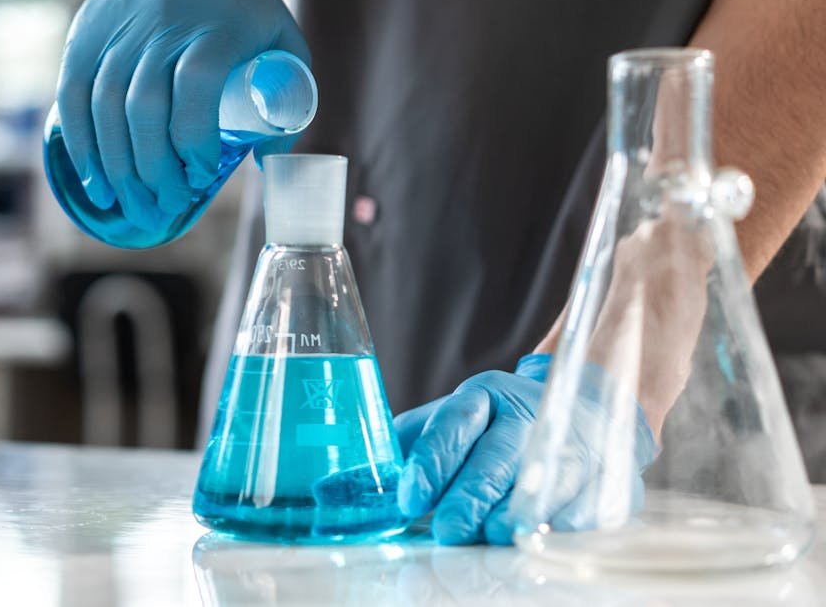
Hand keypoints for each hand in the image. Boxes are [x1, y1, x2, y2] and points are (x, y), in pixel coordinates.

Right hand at [55, 0, 309, 231]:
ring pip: (104, 105)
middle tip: (163, 205)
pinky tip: (93, 177)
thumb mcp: (280, 37)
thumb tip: (268, 165)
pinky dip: (79, 141)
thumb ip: (288, 97)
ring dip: (114, 166)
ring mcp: (118, 29)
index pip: (195, 88)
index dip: (192, 139)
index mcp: (215, 25)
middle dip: (151, 169)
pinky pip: (72, 94)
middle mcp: (162, 24)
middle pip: (144, 106)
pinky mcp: (85, 35)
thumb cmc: (238, 5)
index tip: (199, 175)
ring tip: (130, 203)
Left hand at [391, 354, 655, 545]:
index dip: (432, 461)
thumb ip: (401, 451)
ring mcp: (572, 447)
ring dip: (516, 514)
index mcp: (484, 397)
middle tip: (448, 530)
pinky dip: (561, 530)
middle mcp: (529, 417)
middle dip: (472, 495)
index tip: (410, 499)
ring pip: (545, 483)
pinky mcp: (607, 481)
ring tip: (492, 537)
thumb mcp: (449, 423)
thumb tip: (339, 491)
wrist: (585, 409)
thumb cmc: (499, 428)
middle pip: (499, 457)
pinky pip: (586, 508)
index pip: (454, 423)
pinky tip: (538, 547)